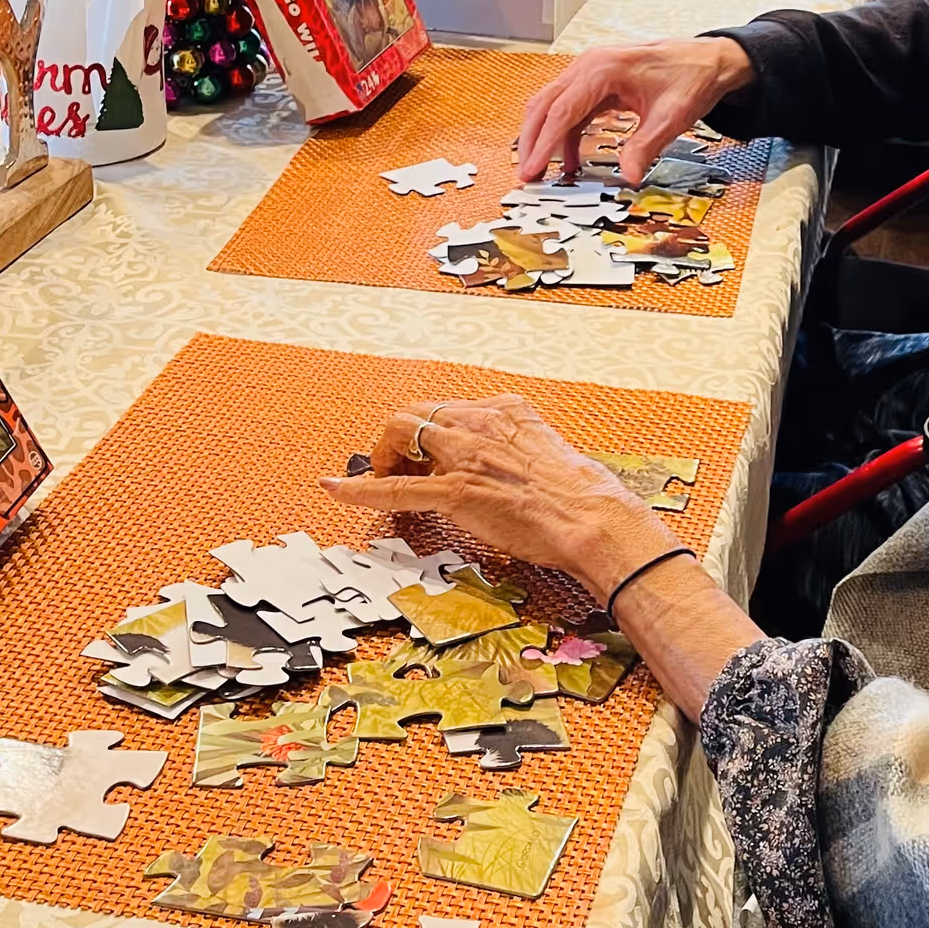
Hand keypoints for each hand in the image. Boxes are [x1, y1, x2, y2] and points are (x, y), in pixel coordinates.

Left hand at [321, 395, 665, 600]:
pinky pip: (395, 487)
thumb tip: (491, 469)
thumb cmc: (579, 497)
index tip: (423, 456)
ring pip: (399, 433)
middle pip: (413, 414)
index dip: (426, 435)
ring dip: (382, 457)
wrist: (593, 518)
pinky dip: (358, 489)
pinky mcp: (456, 490)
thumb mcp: (543, 453)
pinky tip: (335, 490)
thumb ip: (510, 449)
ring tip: (382, 481)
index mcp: (504, 410)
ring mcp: (465, 454)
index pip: (446, 409)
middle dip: (397, 441)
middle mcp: (481, 421)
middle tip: (396, 469)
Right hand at [514, 37, 753, 185]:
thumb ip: (645, 147)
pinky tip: (569, 159)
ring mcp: (590, 72)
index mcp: (604, 69)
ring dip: (544, 138)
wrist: (709, 60)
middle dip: (532, 141)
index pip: (561, 110)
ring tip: (542, 171)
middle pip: (545, 105)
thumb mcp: (671, 117)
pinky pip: (570, 109)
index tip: (533, 169)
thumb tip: (627, 176)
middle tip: (526, 174)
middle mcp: (590, 65)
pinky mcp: (596, 83)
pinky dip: (565, 134)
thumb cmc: (691, 76)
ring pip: (552, 106)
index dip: (544, 144)